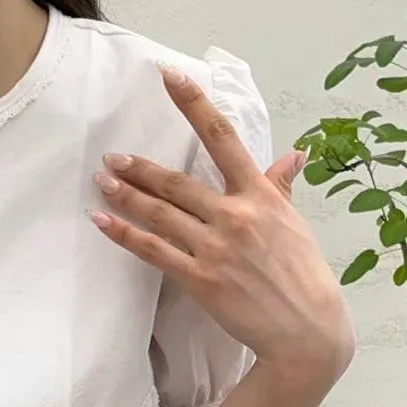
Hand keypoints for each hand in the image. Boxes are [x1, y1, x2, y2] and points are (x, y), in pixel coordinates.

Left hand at [91, 66, 354, 388]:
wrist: (305, 329)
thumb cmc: (302, 276)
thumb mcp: (295, 225)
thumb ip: (281, 187)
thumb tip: (294, 154)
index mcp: (261, 195)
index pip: (224, 138)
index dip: (194, 104)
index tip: (170, 77)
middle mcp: (236, 215)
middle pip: (178, 182)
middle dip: (141, 168)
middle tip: (112, 157)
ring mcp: (216, 248)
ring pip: (161, 213)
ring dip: (127, 195)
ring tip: (101, 181)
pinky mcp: (201, 279)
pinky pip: (155, 251)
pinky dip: (126, 235)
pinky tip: (103, 221)